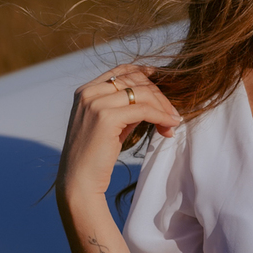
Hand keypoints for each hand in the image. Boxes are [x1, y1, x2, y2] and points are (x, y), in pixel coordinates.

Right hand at [57, 64, 180, 211]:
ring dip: (163, 107)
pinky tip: (169, 126)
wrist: (79, 181)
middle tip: (173, 114)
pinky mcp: (105, 117)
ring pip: (141, 94)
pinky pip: (143, 110)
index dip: (144, 73)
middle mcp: (88, 93)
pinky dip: (160, 116)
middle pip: (134, 81)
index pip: (120, 71)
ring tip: (173, 122)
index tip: (162, 79)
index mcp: (85, 92)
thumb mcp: (109, 125)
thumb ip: (124, 109)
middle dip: (159, 95)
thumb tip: (151, 100)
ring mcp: (95, 103)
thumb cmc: (95, 157)